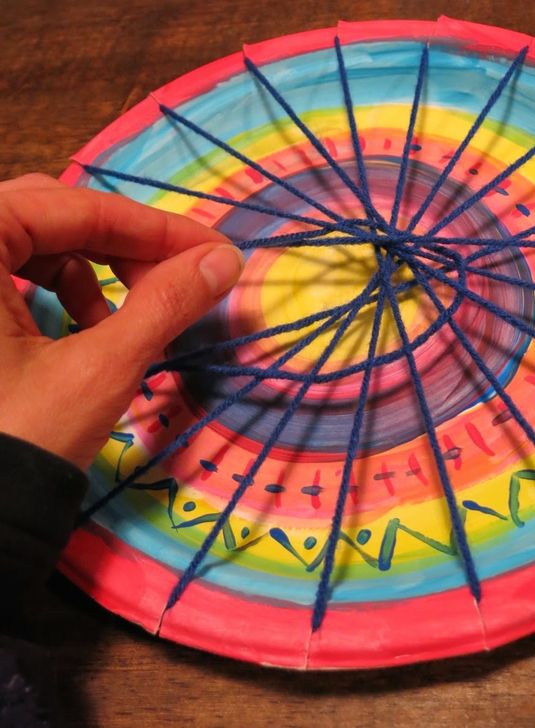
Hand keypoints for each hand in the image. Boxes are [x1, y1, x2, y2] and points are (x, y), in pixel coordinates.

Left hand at [0, 174, 243, 468]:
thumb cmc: (24, 441)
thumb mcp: (101, 368)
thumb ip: (166, 303)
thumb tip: (226, 261)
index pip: (76, 207)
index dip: (157, 228)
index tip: (216, 249)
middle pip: (53, 214)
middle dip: (125, 245)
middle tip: (180, 278)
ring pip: (35, 241)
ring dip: (96, 268)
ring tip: (131, 316)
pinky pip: (13, 272)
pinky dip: (64, 290)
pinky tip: (89, 328)